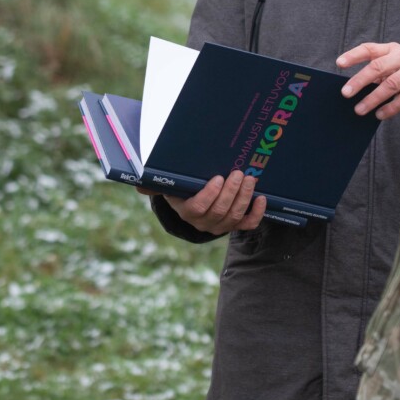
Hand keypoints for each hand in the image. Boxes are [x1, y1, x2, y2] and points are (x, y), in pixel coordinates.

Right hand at [139, 171, 265, 234]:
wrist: (196, 205)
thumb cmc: (183, 190)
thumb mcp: (169, 186)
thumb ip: (154, 184)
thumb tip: (137, 183)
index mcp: (187, 212)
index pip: (199, 208)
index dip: (210, 195)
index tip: (217, 178)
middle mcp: (204, 223)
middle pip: (220, 212)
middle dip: (232, 192)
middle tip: (239, 173)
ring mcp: (221, 226)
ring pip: (235, 216)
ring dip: (244, 197)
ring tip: (250, 179)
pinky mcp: (234, 226)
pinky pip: (248, 224)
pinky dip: (257, 213)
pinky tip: (262, 199)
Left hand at [337, 42, 399, 119]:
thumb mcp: (392, 65)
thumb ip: (375, 71)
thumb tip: (351, 88)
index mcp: (391, 49)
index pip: (369, 49)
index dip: (354, 55)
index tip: (339, 64)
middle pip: (379, 66)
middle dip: (360, 80)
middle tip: (345, 93)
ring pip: (392, 84)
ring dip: (373, 98)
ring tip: (359, 109)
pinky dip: (391, 108)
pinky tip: (380, 114)